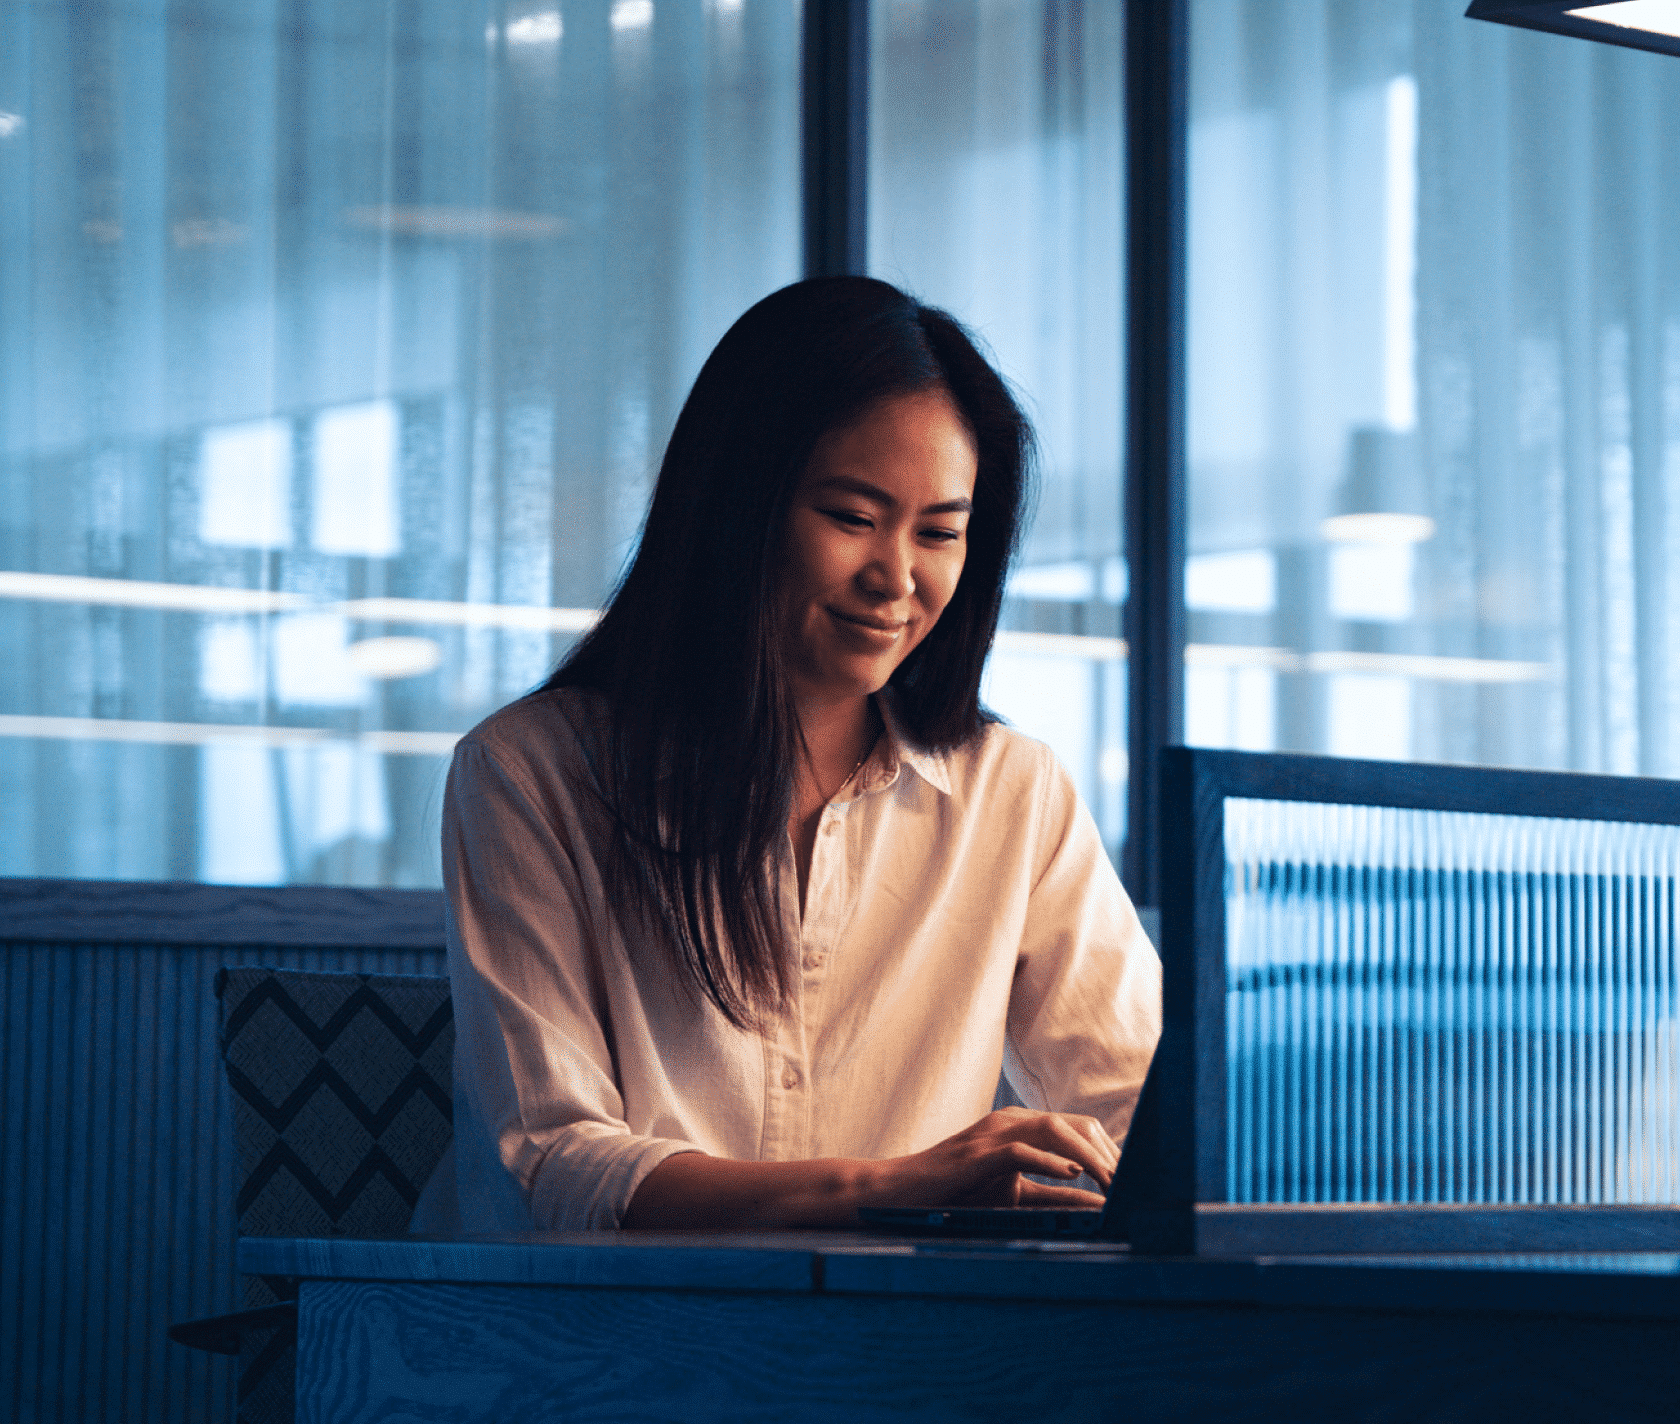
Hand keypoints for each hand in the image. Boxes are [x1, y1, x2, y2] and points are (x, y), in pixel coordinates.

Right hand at [865, 1107, 1118, 1209]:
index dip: (1110, 1153)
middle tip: (1133, 1189)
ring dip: (1089, 1157)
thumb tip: (1099, 1207)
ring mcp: (993, 1132)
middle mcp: (1012, 1120)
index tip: (1135, 1183)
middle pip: (1075, 1124)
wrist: (902, 1191)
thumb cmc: (956, 1194)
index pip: (1080, 1128)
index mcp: (1022, 1126)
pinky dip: (1049, 1162)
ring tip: (1113, 1185)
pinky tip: (1072, 1177)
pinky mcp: (977, 1153)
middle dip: (1108, 1154)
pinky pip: (1020, 1149)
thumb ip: (1054, 1197)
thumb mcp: (1013, 1196)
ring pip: (1054, 1129)